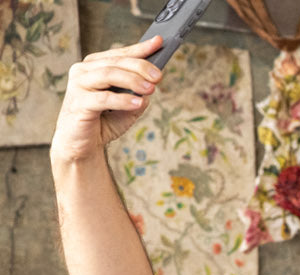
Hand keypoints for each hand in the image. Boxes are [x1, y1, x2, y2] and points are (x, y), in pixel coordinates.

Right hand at [51, 38, 164, 165]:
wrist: (82, 144)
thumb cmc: (103, 122)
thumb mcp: (128, 107)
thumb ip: (139, 94)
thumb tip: (151, 85)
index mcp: (95, 67)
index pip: (120, 54)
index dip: (140, 48)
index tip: (159, 42)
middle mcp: (83, 71)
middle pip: (116, 62)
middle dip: (140, 66)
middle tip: (158, 76)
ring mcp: (78, 86)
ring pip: (108, 75)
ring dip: (132, 80)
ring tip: (151, 89)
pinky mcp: (78, 103)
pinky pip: (103, 98)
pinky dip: (123, 100)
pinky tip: (138, 103)